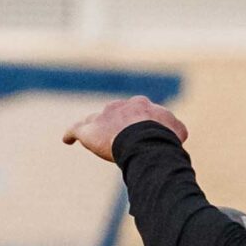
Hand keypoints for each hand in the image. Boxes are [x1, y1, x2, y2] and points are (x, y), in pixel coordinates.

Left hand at [64, 96, 186, 161]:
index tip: (138, 130)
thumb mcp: (177, 131)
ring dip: (95, 127)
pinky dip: (71, 134)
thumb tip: (177, 132)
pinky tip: (67, 139)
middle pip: (113, 113)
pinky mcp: (89, 131)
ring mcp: (103, 117)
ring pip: (95, 120)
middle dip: (114, 122)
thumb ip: (175, 129)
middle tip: (116, 137)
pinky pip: (76, 129)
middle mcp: (120, 107)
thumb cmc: (163, 137)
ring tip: (93, 136)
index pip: (135, 110)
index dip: (136, 121)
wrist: (146, 140)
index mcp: (140, 105)